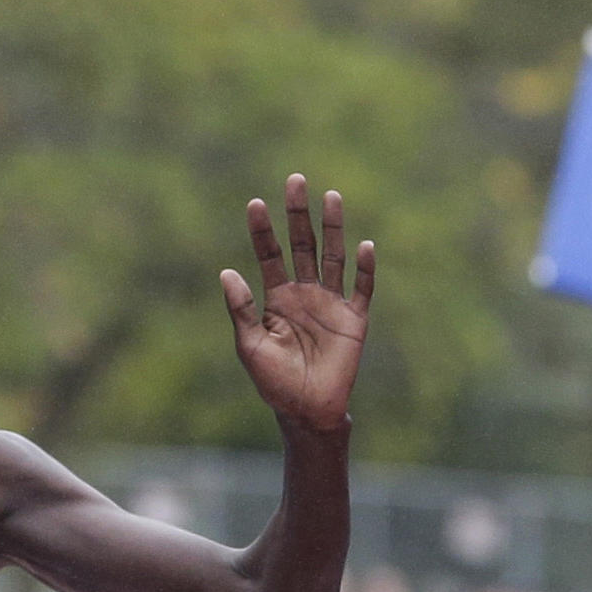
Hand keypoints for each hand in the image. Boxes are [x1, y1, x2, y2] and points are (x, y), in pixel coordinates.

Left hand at [220, 175, 374, 432]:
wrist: (306, 410)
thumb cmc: (273, 381)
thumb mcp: (250, 346)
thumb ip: (240, 309)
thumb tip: (226, 272)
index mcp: (277, 298)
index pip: (270, 255)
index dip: (263, 231)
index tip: (255, 203)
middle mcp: (305, 293)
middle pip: (303, 245)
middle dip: (299, 215)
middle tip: (295, 180)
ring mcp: (331, 303)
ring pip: (333, 256)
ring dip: (333, 228)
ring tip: (330, 196)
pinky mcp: (354, 319)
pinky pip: (362, 288)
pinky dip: (365, 268)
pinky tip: (364, 245)